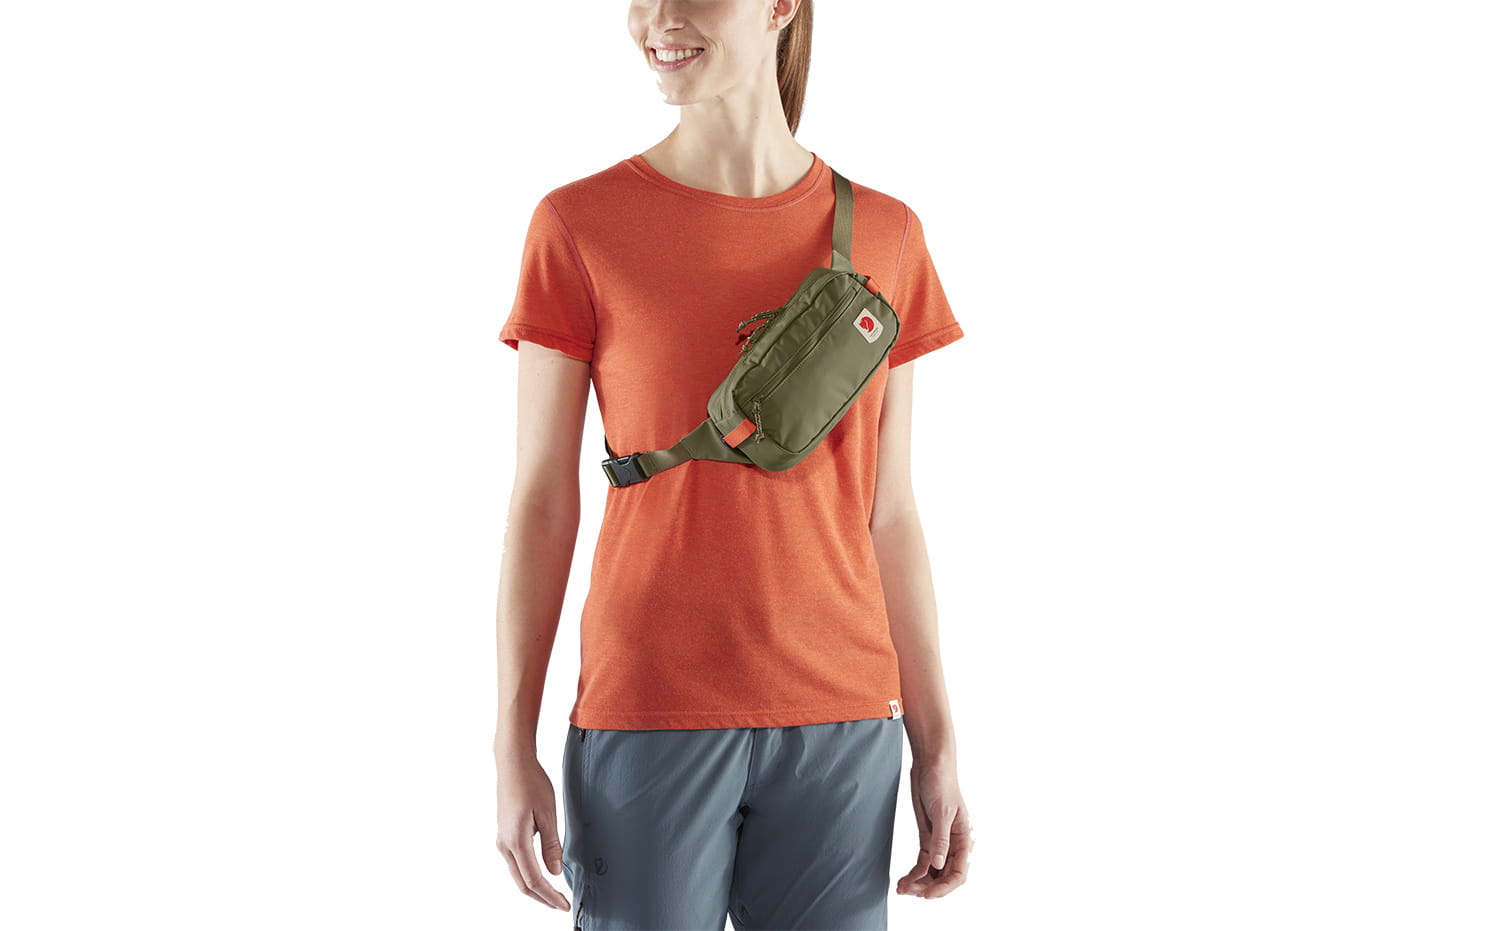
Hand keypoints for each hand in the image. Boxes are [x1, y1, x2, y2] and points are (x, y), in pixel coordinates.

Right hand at [495, 755, 571, 910]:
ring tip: (553, 894)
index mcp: (516, 841)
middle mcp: (505, 845)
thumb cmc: (531, 783)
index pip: (534, 880)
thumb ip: (551, 845)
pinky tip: (541, 874)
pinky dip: (528, 875)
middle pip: (522, 884)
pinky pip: (515, 863)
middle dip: (542, 898)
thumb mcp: (548, 813)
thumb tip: (554, 872)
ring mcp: (502, 840)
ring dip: (535, 888)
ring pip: (517, 875)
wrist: (512, 763)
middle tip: (560, 905)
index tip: (564, 905)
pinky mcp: (504, 834)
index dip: (550, 896)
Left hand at [895, 755, 972, 899]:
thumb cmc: (941, 783)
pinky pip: (923, 863)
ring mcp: (940, 842)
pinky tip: (903, 881)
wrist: (930, 765)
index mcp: (964, 839)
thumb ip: (941, 840)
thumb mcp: (942, 812)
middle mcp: (953, 845)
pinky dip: (914, 873)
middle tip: (909, 892)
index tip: (926, 894)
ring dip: (919, 883)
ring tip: (902, 889)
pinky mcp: (927, 838)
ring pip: (933, 872)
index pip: (959, 873)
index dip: (944, 887)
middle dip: (928, 887)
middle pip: (944, 876)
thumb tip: (939, 865)